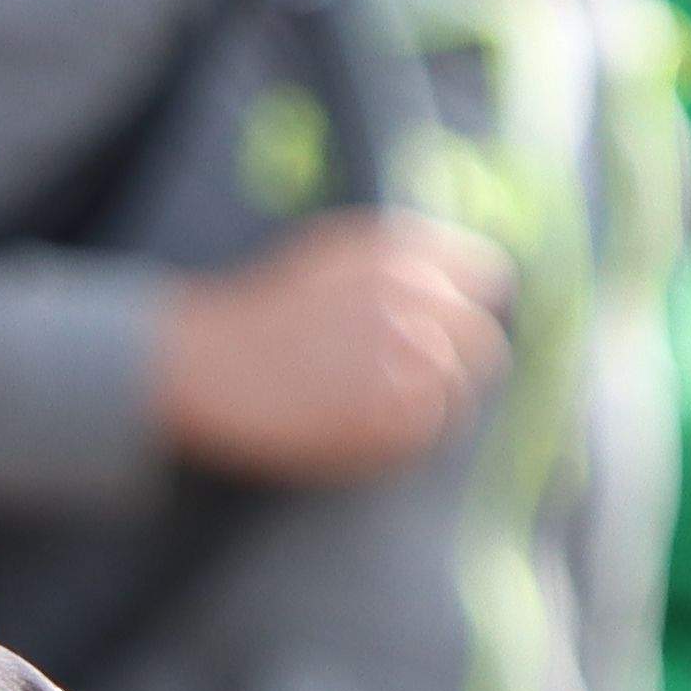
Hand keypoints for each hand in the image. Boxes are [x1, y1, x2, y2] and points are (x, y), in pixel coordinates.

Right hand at [148, 213, 509, 487]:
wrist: (203, 362)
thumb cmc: (258, 315)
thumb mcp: (331, 254)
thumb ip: (399, 259)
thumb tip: (457, 282)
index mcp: (401, 252)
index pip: (487, 277)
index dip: (468, 310)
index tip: (446, 335)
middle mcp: (414, 295)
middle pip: (481, 342)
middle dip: (455, 368)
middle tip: (410, 389)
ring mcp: (408, 353)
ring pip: (459, 392)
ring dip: (426, 409)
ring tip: (376, 415)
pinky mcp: (392, 408)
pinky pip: (427, 430)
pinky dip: (400, 438)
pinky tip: (357, 432)